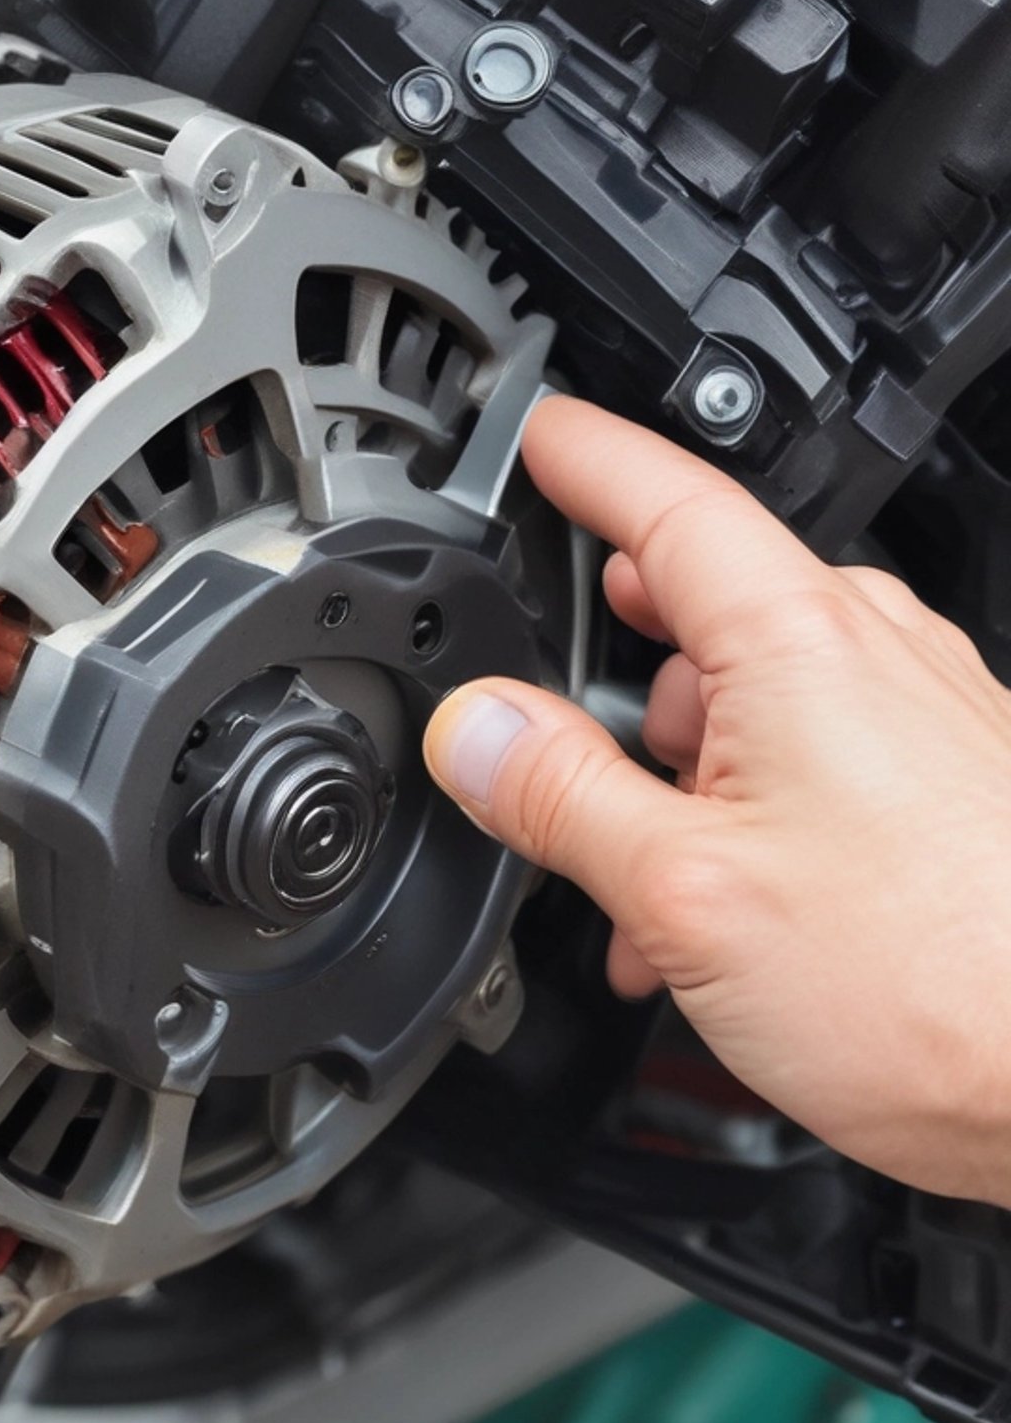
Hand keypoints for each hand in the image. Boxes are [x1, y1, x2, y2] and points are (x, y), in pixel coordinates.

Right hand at [425, 397, 1010, 1205]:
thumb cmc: (942, 987)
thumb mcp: (681, 890)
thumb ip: (556, 793)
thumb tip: (475, 729)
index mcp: (802, 643)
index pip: (667, 501)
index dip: (583, 460)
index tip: (536, 435)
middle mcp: (873, 655)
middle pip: (696, 607)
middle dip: (611, 669)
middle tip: (548, 734)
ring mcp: (919, 714)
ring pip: (748, 697)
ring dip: (673, 766)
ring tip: (641, 882)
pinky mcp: (947, 780)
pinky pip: (809, 754)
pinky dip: (738, 806)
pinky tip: (710, 908)